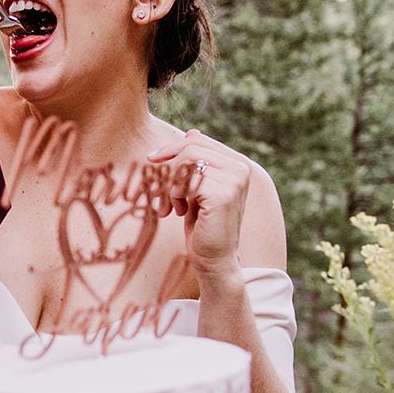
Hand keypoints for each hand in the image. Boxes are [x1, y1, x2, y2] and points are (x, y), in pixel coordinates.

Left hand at [146, 130, 249, 276]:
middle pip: (191, 147)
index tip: (152, 161)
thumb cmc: (203, 226)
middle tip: (155, 189)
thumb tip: (190, 132)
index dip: (171, 148)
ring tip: (168, 205)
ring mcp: (234, 180)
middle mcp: (240, 168)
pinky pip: (186, 180)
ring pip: (186, 162)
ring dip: (169, 184)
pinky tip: (176, 211)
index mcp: (237, 164)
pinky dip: (174, 195)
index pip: (198, 140)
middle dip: (167, 165)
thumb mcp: (197, 189)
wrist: (214, 260)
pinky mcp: (223, 194)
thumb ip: (197, 164)